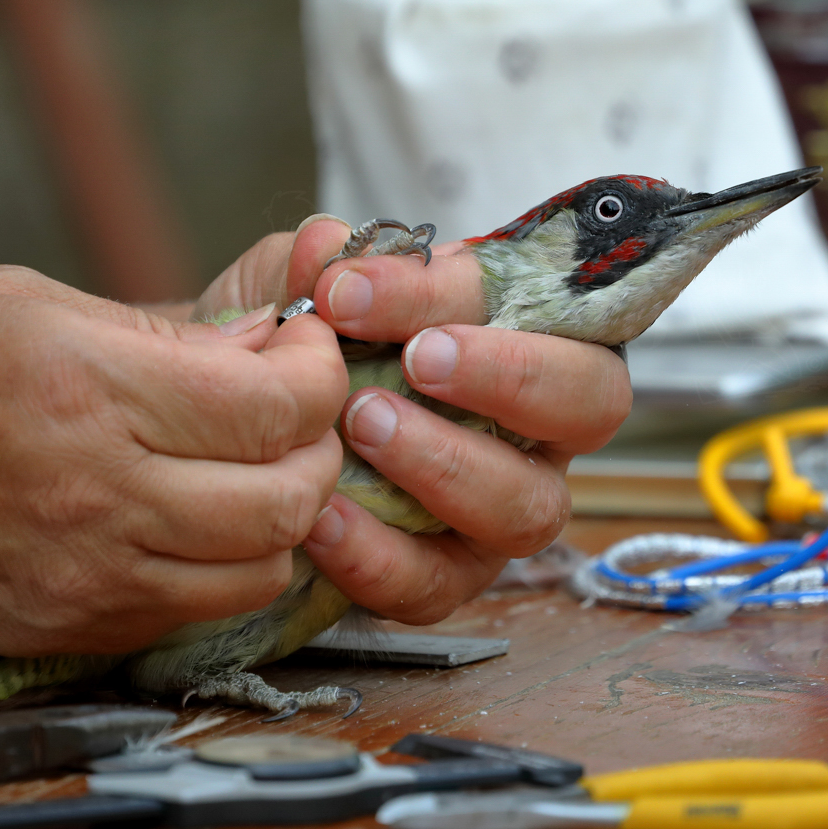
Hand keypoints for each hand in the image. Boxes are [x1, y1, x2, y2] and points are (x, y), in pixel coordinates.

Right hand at [0, 265, 346, 654]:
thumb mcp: (21, 303)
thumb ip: (158, 333)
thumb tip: (262, 346)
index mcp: (89, 388)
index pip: (276, 405)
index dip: (319, 373)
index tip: (307, 349)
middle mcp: (100, 493)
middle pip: (291, 496)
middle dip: (320, 443)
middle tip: (293, 406)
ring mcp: (85, 575)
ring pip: (261, 566)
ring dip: (282, 513)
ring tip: (250, 463)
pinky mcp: (67, 628)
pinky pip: (195, 608)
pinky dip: (225, 563)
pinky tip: (197, 514)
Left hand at [199, 216, 632, 625]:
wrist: (236, 443)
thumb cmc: (297, 355)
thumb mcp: (293, 295)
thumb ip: (312, 267)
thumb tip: (324, 244)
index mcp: (520, 331)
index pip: (530, 296)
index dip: (450, 291)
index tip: (351, 289)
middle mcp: (534, 424)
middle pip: (591, 399)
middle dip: (512, 375)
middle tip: (419, 360)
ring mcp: (501, 507)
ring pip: (528, 505)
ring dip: (448, 464)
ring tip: (363, 427)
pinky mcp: (448, 577)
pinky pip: (440, 584)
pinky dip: (381, 555)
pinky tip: (323, 518)